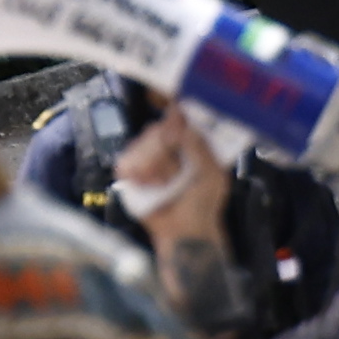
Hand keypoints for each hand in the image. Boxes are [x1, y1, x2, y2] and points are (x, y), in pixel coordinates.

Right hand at [112, 101, 228, 250]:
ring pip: (139, 145)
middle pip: (155, 131)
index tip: (167, 105)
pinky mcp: (133, 172)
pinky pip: (126, 160)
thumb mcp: (212, 175)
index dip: (172, 111)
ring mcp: (149, 160)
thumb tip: (181, 122)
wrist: (184, 234)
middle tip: (170, 169)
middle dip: (161, 150)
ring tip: (160, 184)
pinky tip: (145, 183)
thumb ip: (198, 147)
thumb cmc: (203, 207)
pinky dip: (136, 172)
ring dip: (150, 165)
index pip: (178, 118)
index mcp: (191, 146)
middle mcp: (169, 149)